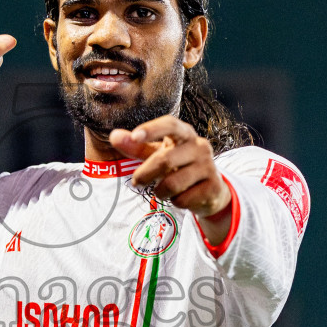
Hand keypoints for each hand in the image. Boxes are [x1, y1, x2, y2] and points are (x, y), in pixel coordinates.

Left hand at [109, 116, 232, 245]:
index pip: (170, 125)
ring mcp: (209, 166)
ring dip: (160, 192)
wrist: (211, 190)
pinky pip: (183, 199)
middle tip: (136, 182)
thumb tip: (114, 136)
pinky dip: (175, 202)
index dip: (152, 129)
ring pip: (173, 184)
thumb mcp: (159, 154)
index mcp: (185, 134)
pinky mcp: (213, 187)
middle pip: (165, 160)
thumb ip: (137, 147)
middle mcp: (200, 146)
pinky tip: (182, 197)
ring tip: (163, 190)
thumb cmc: (179, 166)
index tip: (135, 136)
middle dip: (145, 174)